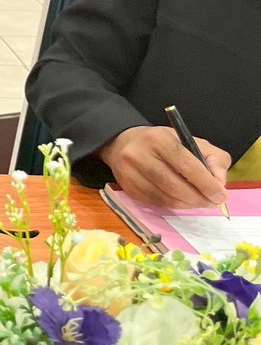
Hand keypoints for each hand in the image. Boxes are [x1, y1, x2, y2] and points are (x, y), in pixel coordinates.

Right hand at [100, 125, 229, 210]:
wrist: (124, 143)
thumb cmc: (163, 143)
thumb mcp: (191, 141)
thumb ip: (214, 158)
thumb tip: (219, 182)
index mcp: (159, 139)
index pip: (186, 165)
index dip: (206, 183)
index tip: (221, 195)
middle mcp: (139, 155)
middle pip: (175, 185)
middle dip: (199, 198)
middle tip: (212, 202)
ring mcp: (130, 173)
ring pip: (166, 198)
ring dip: (188, 204)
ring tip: (199, 201)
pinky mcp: (128, 187)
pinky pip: (156, 203)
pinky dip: (174, 205)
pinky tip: (182, 200)